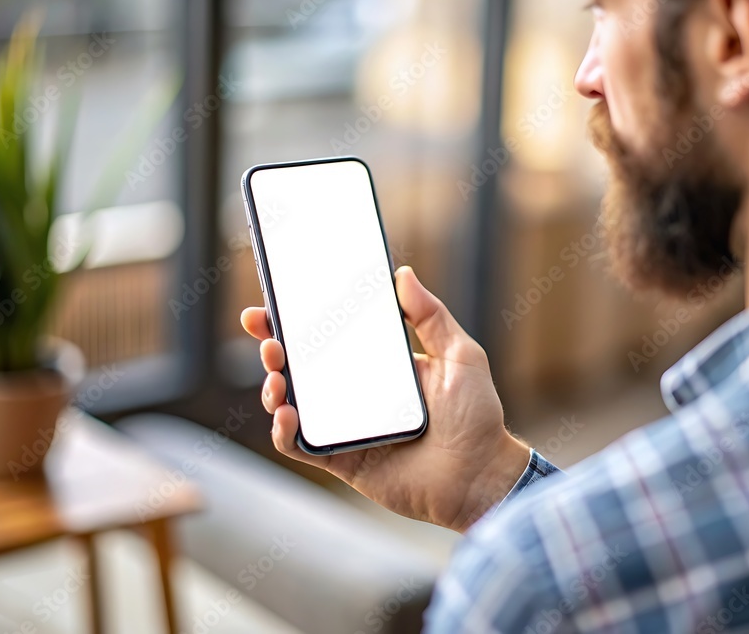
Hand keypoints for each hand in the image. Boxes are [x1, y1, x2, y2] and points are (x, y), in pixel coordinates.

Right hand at [240, 266, 528, 532]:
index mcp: (378, 366)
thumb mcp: (459, 355)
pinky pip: (302, 446)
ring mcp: (346, 427)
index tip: (273, 303)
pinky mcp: (343, 460)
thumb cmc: (477, 417)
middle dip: (274, 348)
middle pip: (301, 367)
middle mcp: (356, 394)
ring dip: (274, 387)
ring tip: (278, 376)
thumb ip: (431, 316)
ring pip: (293, 404)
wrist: (481, 476)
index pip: (330, 337)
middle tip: (267, 337)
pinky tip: (287, 414)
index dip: (297, 321)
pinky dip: (284, 431)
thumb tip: (402, 274)